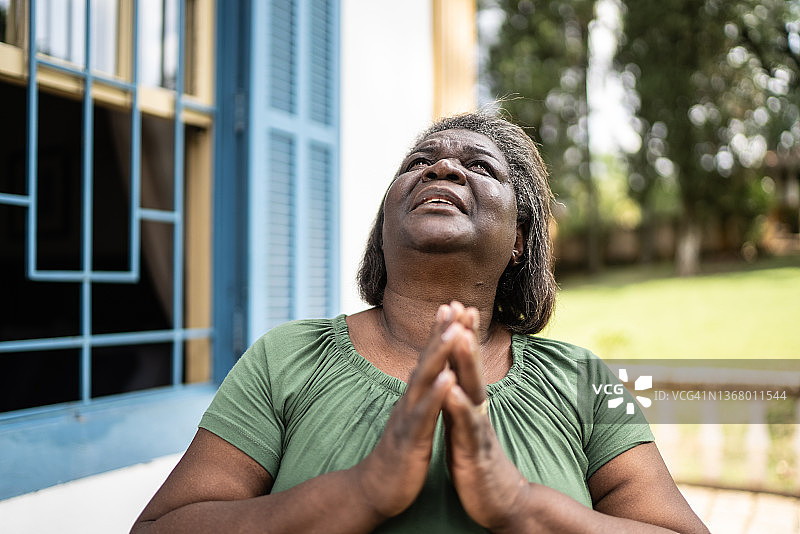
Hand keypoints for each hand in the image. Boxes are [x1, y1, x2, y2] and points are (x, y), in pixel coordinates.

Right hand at [352, 307, 459, 518]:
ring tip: (455, 331)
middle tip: (454, 305)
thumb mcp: (412, 419)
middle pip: (426, 360)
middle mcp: (409, 400)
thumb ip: (419, 396)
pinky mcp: (411, 439)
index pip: (428, 359)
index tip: (452, 306)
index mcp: (414, 397)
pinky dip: (437, 395)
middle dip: (441, 333)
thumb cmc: (398, 454)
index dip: (440, 333)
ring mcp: (408, 417)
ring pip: (425, 380)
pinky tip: (448, 379)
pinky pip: (424, 414)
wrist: (375, 489)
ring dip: (440, 354)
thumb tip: (424, 374)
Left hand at [440, 302, 529, 530]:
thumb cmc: (478, 460)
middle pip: (471, 367)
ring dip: (467, 363)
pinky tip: (452, 391)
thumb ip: (460, 398)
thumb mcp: (465, 424)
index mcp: (470, 403)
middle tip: (462, 305)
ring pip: (473, 390)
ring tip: (460, 336)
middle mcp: (478, 410)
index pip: (465, 363)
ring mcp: (479, 428)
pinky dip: (459, 407)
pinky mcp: (475, 451)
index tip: (455, 304)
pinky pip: (467, 427)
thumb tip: (452, 373)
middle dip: (466, 335)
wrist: (499, 501)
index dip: (461, 333)